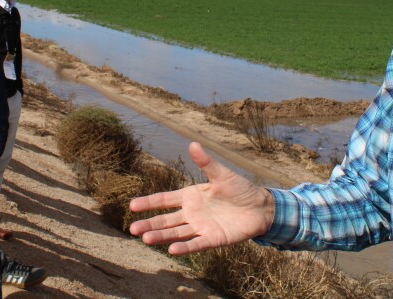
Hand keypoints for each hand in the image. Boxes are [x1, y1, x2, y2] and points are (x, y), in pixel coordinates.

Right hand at [129, 142, 274, 254]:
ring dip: (162, 236)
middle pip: (166, 220)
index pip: (164, 200)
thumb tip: (193, 144)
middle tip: (133, 229)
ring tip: (145, 239)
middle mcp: (192, 213)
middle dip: (150, 224)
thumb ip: (206, 163)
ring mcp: (201, 227)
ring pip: (177, 233)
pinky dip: (184, 247)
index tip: (132, 206)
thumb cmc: (240, 189)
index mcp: (190, 196)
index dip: (149, 203)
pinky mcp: (213, 239)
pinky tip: (172, 250)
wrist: (261, 207)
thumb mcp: (222, 174)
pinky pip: (196, 244)